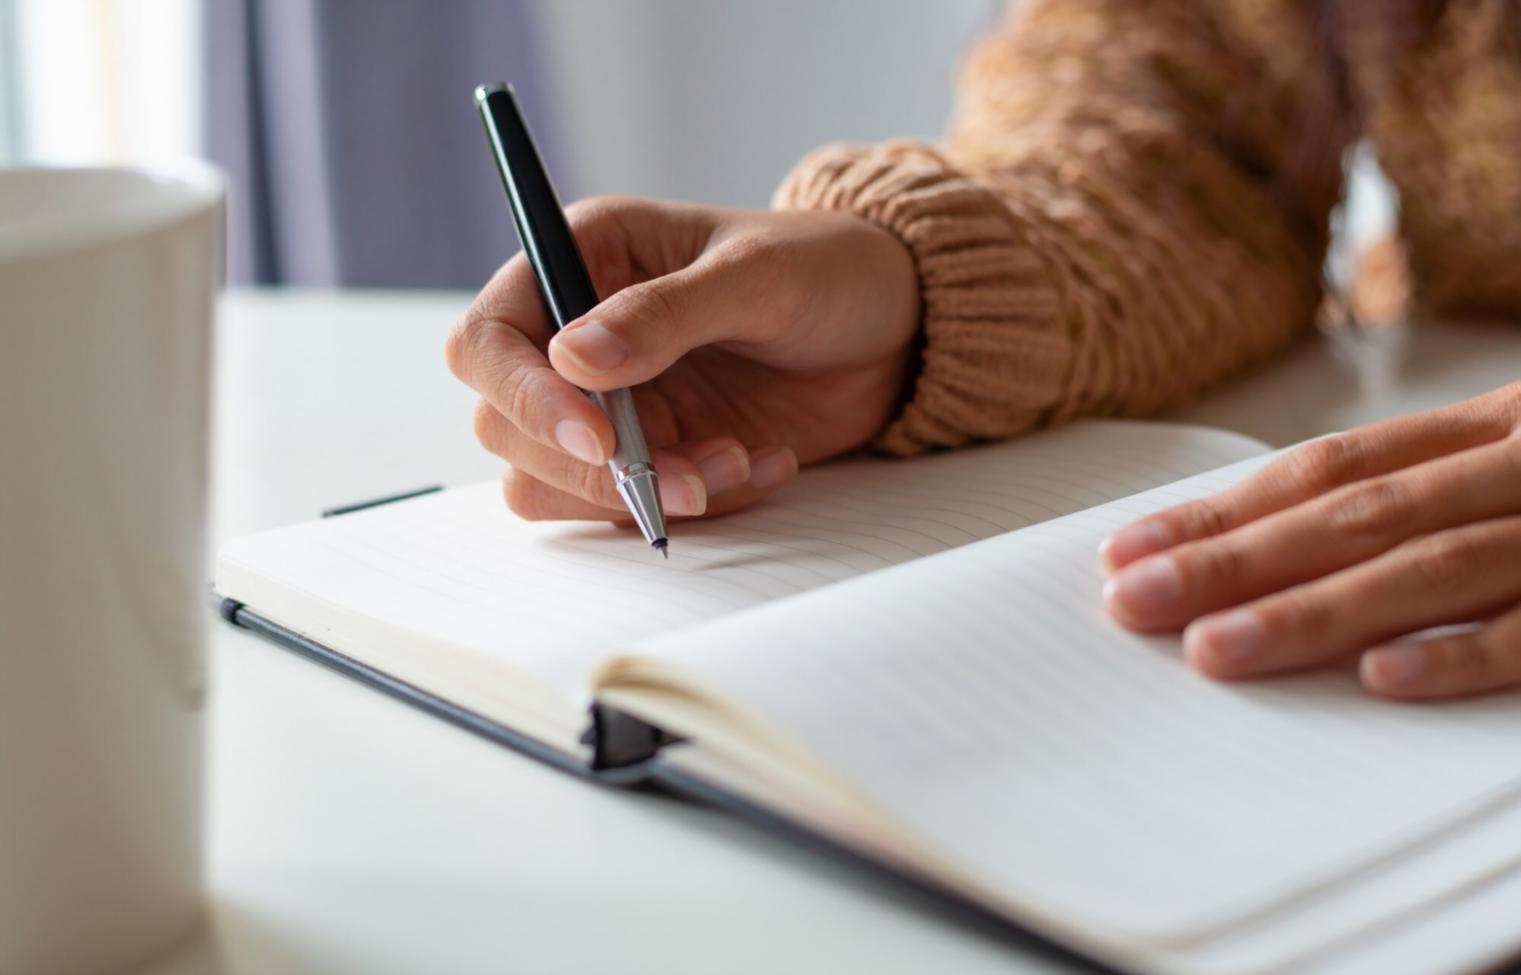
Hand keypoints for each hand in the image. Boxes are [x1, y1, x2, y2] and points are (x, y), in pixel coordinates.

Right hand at [446, 196, 918, 520]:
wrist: (898, 329)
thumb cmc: (831, 271)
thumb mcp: (758, 278)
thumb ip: (665, 313)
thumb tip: (570, 359)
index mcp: (584, 258)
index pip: (488, 338)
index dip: (522, 395)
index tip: (597, 437)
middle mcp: (578, 333)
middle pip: (505, 424)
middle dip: (593, 466)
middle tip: (691, 473)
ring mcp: (609, 402)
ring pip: (554, 483)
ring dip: (641, 494)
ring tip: (739, 463)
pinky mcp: (650, 453)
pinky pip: (628, 508)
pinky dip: (694, 504)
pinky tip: (764, 463)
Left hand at [1100, 382, 1520, 699]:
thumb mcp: (1510, 469)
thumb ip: (1418, 499)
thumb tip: (1261, 559)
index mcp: (1489, 430)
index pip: (1329, 469)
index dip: (1224, 511)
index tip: (1125, 552)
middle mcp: (1520, 470)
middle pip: (1357, 514)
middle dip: (1235, 559)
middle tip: (1133, 601)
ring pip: (1431, 566)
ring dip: (1313, 609)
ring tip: (1212, 649)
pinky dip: (1456, 653)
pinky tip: (1375, 678)